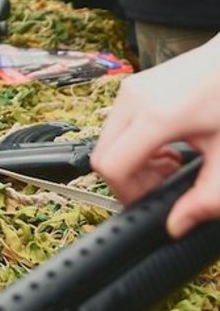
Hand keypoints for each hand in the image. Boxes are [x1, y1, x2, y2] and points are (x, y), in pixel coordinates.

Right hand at [91, 34, 219, 236]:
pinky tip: (165, 147)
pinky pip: (117, 125)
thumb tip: (178, 224)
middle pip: (103, 156)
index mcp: (157, 116)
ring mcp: (129, 89)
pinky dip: (134, 144)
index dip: (126, 192)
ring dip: (132, 162)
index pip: (111, 166)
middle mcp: (135, 99)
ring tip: (168, 165)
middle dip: (128, 179)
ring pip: (108, 141)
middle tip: (162, 183)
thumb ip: (207, 197)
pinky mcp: (131, 86)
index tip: (149, 198)